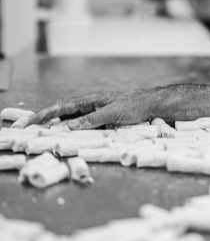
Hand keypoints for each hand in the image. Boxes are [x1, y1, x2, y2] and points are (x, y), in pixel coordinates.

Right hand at [28, 90, 152, 129]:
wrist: (150, 107)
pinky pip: (83, 127)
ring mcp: (95, 114)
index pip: (61, 107)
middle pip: (62, 114)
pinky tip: (69, 140)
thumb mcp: (111, 114)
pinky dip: (74, 133)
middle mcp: (89, 106)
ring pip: (72, 122)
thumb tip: (68, 127)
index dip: (44, 114)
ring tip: (43, 137)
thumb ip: (90, 120)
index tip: (29, 121)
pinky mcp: (102, 121)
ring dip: (59, 129)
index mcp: (89, 100)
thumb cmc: (133, 107)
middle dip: (45, 121)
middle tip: (28, 130)